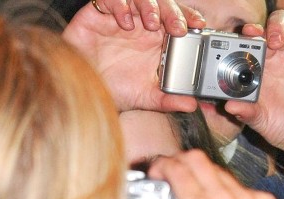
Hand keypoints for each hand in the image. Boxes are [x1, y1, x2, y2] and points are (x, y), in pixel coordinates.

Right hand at [63, 0, 203, 112]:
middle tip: (178, 27)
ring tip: (151, 23)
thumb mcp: (145, 97)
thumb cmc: (114, 88)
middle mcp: (140, 25)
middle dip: (173, 12)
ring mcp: (121, 17)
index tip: (199, 25)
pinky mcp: (99, 14)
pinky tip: (124, 23)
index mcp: (156, 39)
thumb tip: (191, 104)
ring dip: (149, 6)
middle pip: (162, 4)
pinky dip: (120, 5)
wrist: (84, 88)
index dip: (189, 17)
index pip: (177, 19)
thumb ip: (168, 99)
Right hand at [125, 150, 283, 198]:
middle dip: (180, 161)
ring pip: (219, 170)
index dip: (161, 165)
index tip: (156, 173)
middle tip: (173, 174)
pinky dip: (229, 191)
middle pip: (195, 158)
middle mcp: (223, 196)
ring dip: (204, 175)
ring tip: (198, 193)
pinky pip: (241, 186)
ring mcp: (246, 195)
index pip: (175, 168)